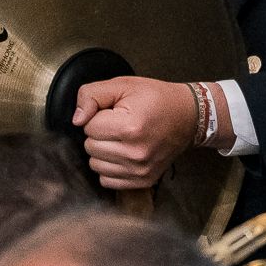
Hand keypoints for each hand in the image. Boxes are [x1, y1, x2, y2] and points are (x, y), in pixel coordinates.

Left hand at [72, 76, 201, 189]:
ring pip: (95, 165)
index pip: (88, 127)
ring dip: (102, 152)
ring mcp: (139, 170)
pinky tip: (122, 154)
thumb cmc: (156, 99)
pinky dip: (110, 168)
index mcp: (130, 127)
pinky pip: (107, 180)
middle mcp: (135, 152)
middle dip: (99, 134)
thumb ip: (92, 95)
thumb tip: (76, 119)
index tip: (114, 113)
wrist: (188, 117)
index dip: (98, 116)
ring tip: (121, 139)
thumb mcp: (123, 85)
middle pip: (90, 147)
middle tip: (118, 125)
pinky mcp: (143, 180)